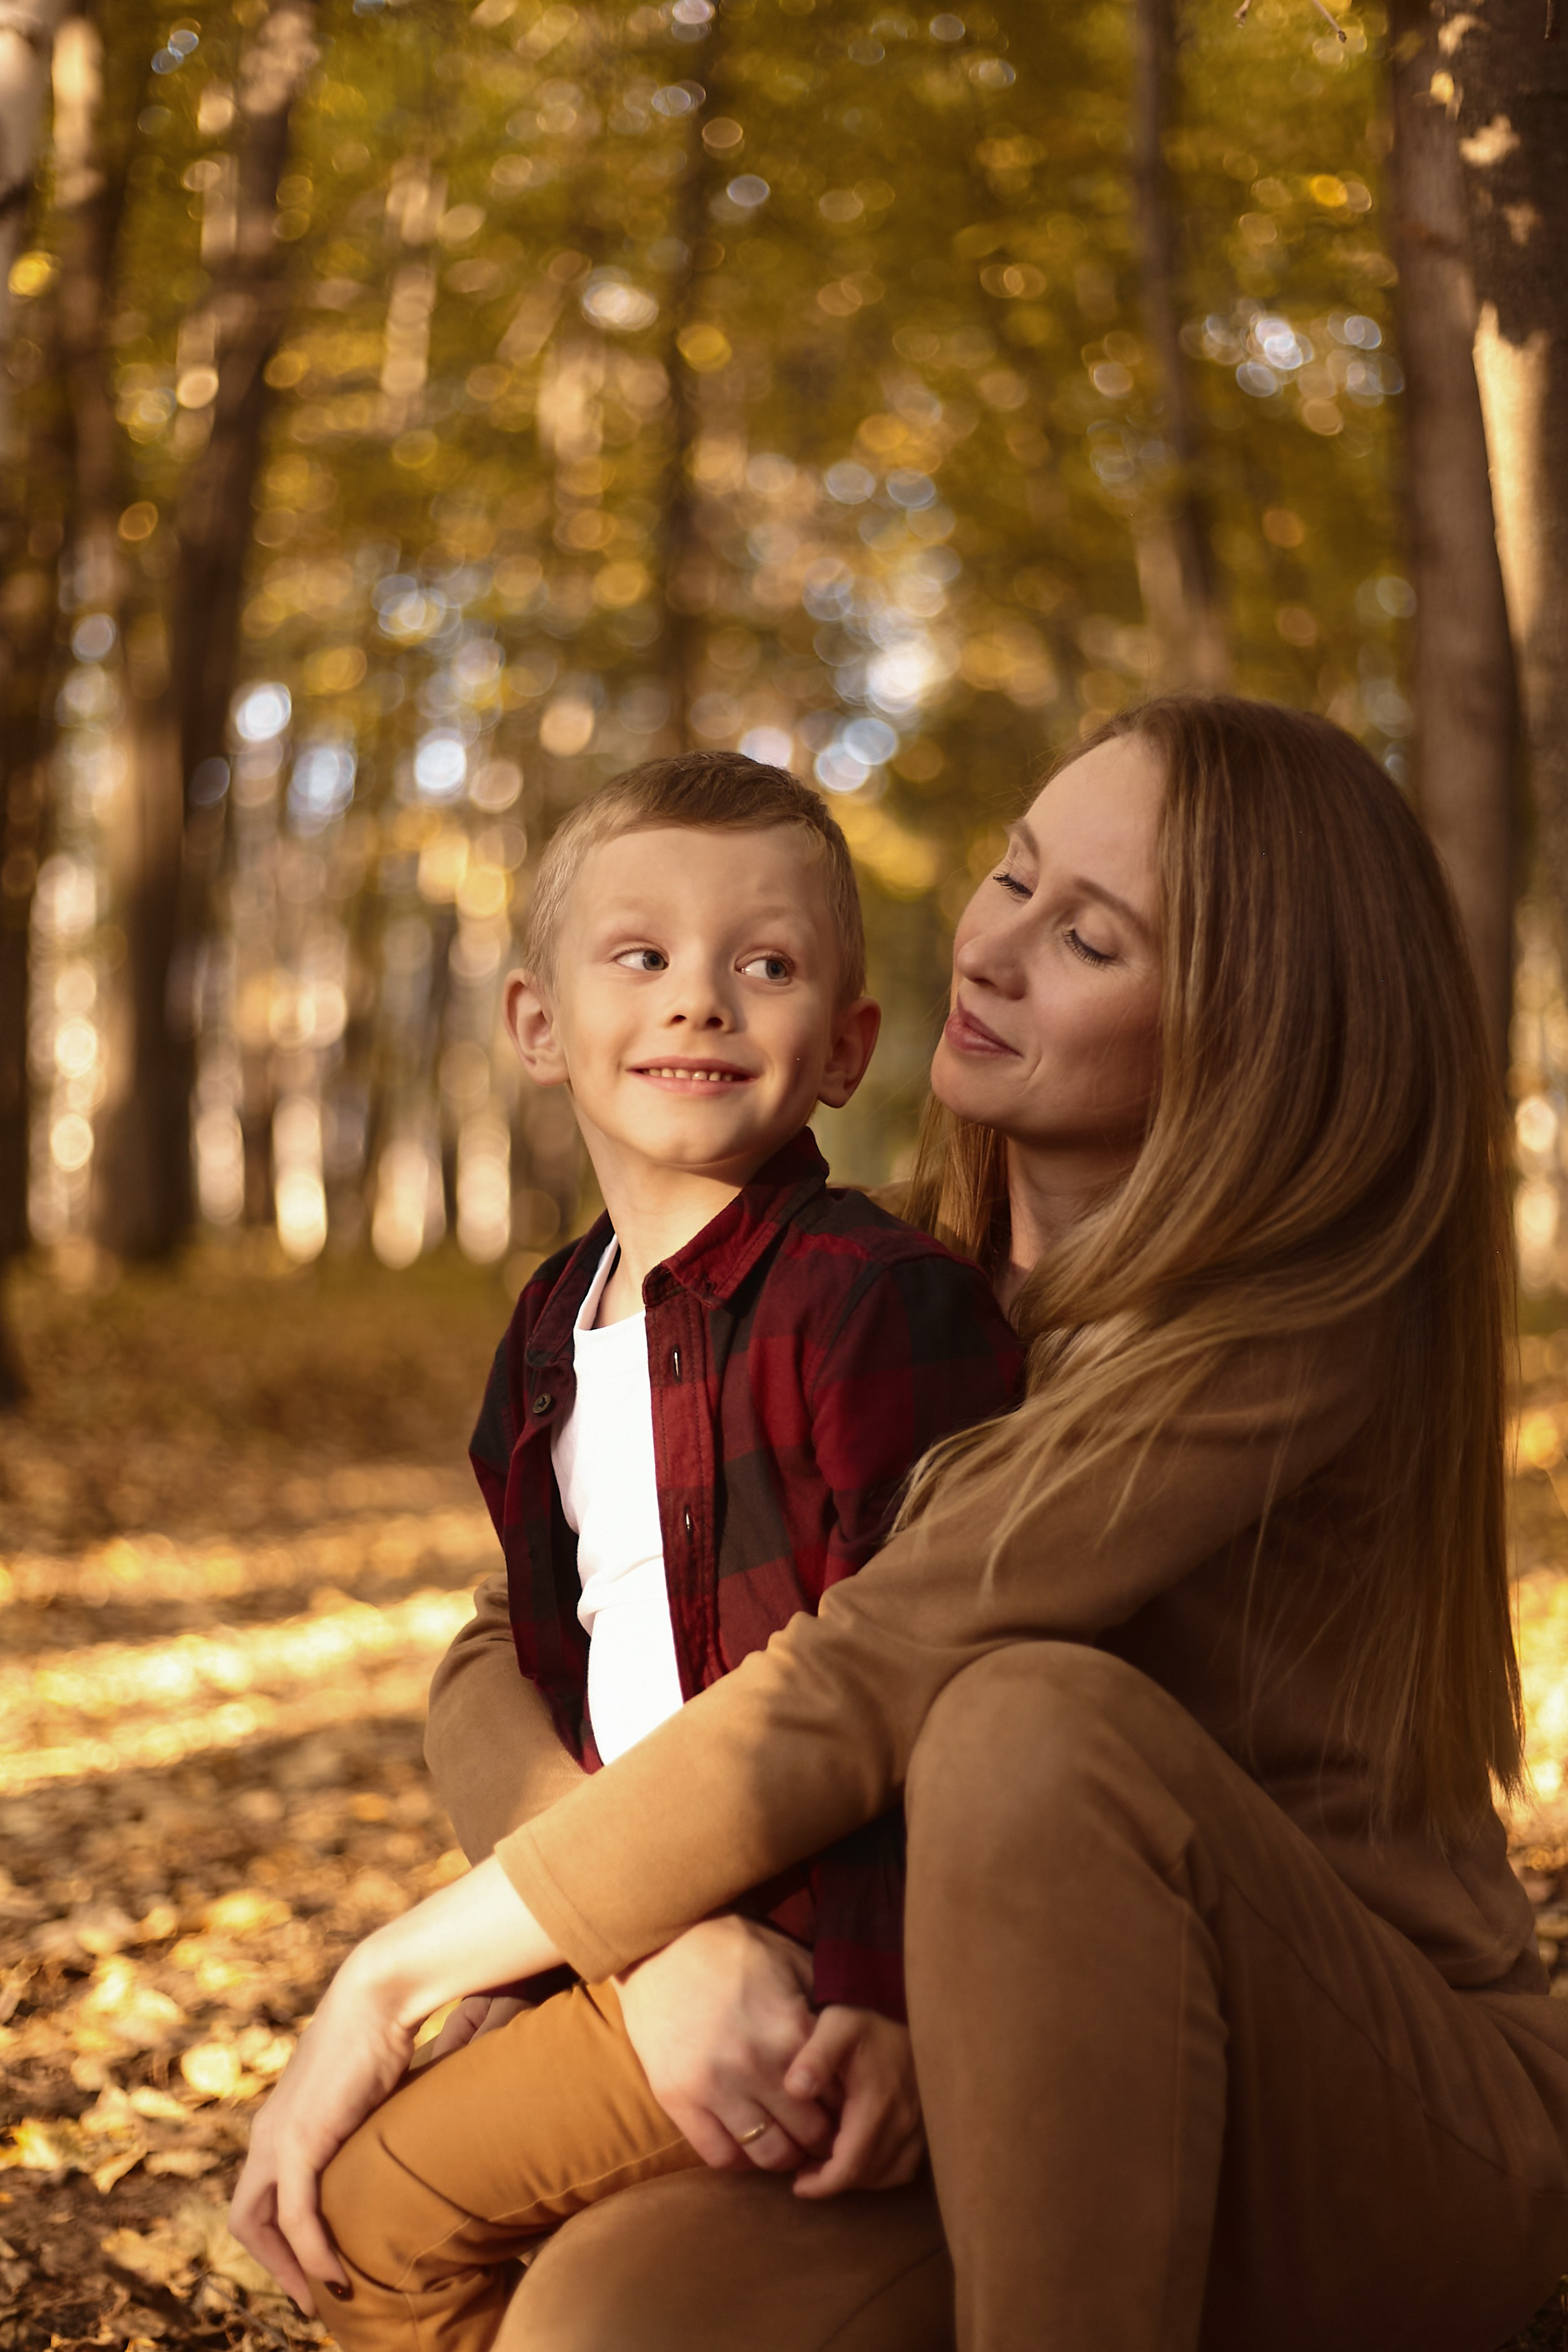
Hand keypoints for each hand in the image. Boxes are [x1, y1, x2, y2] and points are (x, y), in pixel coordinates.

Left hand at [229, 1857, 559, 2312]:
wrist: (382, 1989)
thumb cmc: (388, 2027)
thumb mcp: (370, 2090)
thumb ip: (368, 2123)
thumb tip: (400, 2145)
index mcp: (282, 2119)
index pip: (260, 2193)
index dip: (279, 2236)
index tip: (314, 2264)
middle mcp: (268, 2131)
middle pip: (246, 2218)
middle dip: (274, 2263)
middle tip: (310, 2294)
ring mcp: (278, 2135)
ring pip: (256, 2221)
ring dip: (287, 2266)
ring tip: (324, 2293)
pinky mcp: (299, 2138)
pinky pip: (294, 2212)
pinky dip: (309, 2250)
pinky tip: (336, 2272)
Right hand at [614, 1916, 833, 2174]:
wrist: (659, 1944)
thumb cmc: (732, 1950)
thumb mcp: (790, 1960)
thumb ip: (824, 2003)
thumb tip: (857, 2041)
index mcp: (790, 2029)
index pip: (839, 2096)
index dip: (848, 2106)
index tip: (845, 2109)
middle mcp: (755, 2064)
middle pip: (809, 2134)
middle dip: (822, 2138)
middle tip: (822, 2134)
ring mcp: (713, 2085)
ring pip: (768, 2154)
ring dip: (785, 2156)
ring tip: (787, 2141)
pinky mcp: (678, 2099)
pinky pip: (719, 2155)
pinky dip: (740, 2158)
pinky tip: (747, 2140)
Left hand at [785, 2007, 924, 2198]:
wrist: (902, 1999)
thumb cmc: (864, 2013)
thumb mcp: (835, 2026)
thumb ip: (814, 2058)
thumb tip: (795, 2090)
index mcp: (878, 2103)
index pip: (851, 2166)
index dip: (823, 2184)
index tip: (797, 2185)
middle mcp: (905, 2119)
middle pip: (869, 2174)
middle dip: (835, 2182)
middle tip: (804, 2174)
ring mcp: (920, 2121)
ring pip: (890, 2172)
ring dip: (859, 2177)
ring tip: (827, 2166)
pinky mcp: (927, 2118)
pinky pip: (906, 2162)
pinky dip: (882, 2168)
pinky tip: (861, 2154)